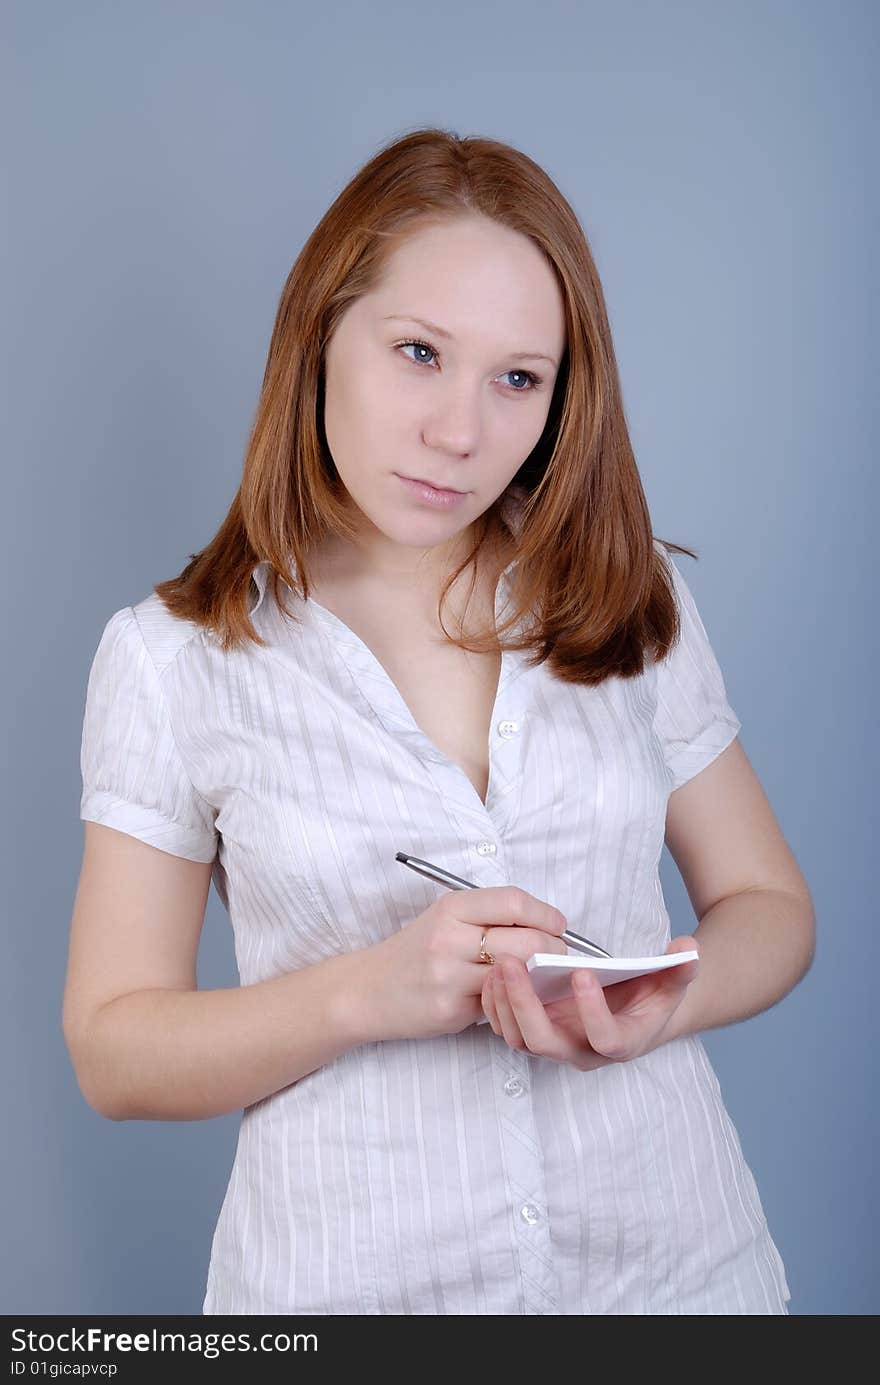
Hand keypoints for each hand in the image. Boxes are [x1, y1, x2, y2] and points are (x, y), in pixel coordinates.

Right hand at [360, 886, 569, 1041]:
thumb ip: (489, 917)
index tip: (559, 925)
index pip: (514, 903)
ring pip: (518, 975)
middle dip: (553, 950)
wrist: (368, 990)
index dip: (546, 914)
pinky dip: (512, 999)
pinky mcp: (451, 1010)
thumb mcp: (446, 918)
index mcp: (451, 908)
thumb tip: (546, 925)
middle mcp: (449, 938)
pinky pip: (498, 1003)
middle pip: (526, 941)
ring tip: (540, 977)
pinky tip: (510, 996)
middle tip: (558, 956)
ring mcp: (449, 976)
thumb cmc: (416, 951)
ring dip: (538, 978)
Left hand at [480, 936, 699, 1070]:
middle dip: (526, 1006)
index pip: (605, 1039)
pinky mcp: (535, 1034)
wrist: (635, 1011)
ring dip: (504, 1004)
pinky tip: (491, 973)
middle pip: (546, 1043)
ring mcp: (556, 1045)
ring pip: (520, 1039)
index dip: (593, 1011)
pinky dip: (495, 1005)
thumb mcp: (673, 981)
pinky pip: (506, 1029)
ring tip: (498, 964)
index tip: (582, 973)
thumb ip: (682, 967)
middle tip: (513, 964)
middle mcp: (584, 1051)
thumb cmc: (652, 996)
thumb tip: (688, 950)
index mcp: (622, 1042)